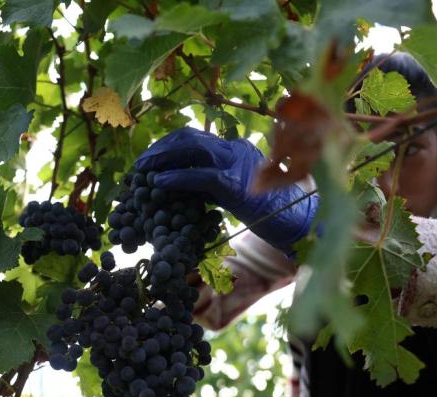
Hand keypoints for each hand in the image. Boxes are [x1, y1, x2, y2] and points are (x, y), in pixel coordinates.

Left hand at [135, 127, 318, 255]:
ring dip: (163, 158)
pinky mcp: (236, 184)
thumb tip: (179, 186)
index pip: (195, 137)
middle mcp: (235, 149)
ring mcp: (237, 163)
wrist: (295, 221)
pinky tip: (158, 183)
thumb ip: (211, 183)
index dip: (168, 145)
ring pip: (193, 149)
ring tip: (144, 171)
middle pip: (189, 137)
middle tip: (140, 164)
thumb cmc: (265, 209)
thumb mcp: (234, 190)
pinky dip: (176, 177)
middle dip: (161, 148)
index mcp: (234, 149)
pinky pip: (201, 176)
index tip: (150, 158)